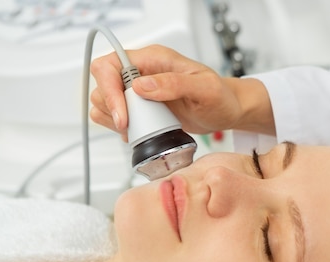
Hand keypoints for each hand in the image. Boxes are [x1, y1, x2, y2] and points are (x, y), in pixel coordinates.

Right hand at [89, 44, 274, 139]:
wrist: (227, 111)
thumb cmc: (221, 97)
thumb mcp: (205, 88)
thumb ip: (175, 84)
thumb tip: (142, 86)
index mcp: (153, 59)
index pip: (110, 65)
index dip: (109, 90)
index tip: (124, 116)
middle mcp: (141, 72)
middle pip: (102, 84)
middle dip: (112, 109)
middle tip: (131, 127)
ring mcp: (139, 91)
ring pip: (104, 101)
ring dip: (114, 120)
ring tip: (140, 130)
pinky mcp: (141, 109)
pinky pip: (115, 116)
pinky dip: (121, 128)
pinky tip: (140, 134)